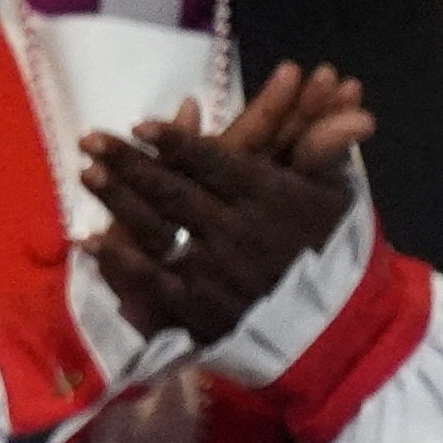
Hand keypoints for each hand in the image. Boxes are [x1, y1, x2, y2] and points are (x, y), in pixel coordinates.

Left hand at [81, 59, 370, 345]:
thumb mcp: (334, 196)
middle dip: (129, 162)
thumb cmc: (327, 248)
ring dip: (118, 200)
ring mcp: (213, 270)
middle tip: (91, 138)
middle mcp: (238, 232)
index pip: (216, 164)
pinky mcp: (197, 306)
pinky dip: (118, 259)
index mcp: (270, 199)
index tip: (142, 124)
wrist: (331, 326)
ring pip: (156, 228)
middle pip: (173, 191)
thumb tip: (356, 115)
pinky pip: (150, 279)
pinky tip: (89, 239)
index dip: (177, 143)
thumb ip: (326, 153)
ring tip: (87, 172)